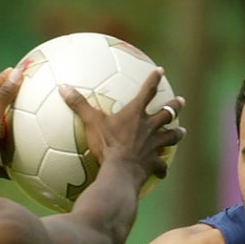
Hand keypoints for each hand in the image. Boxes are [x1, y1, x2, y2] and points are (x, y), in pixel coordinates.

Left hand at [0, 65, 22, 190]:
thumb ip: (5, 95)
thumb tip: (16, 72)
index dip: (4, 77)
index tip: (17, 70)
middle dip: (9, 100)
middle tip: (24, 94)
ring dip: (10, 129)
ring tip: (26, 128)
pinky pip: (0, 159)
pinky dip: (8, 161)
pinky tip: (19, 167)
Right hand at [59, 69, 184, 187]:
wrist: (121, 172)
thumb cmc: (107, 145)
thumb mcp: (91, 123)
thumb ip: (79, 104)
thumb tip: (62, 86)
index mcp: (136, 114)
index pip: (148, 91)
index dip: (154, 80)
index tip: (161, 71)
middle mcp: (150, 127)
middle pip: (167, 113)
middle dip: (175, 106)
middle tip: (181, 101)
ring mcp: (154, 146)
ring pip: (171, 137)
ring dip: (177, 134)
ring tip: (182, 132)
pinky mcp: (154, 164)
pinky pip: (161, 166)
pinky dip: (162, 168)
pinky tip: (163, 172)